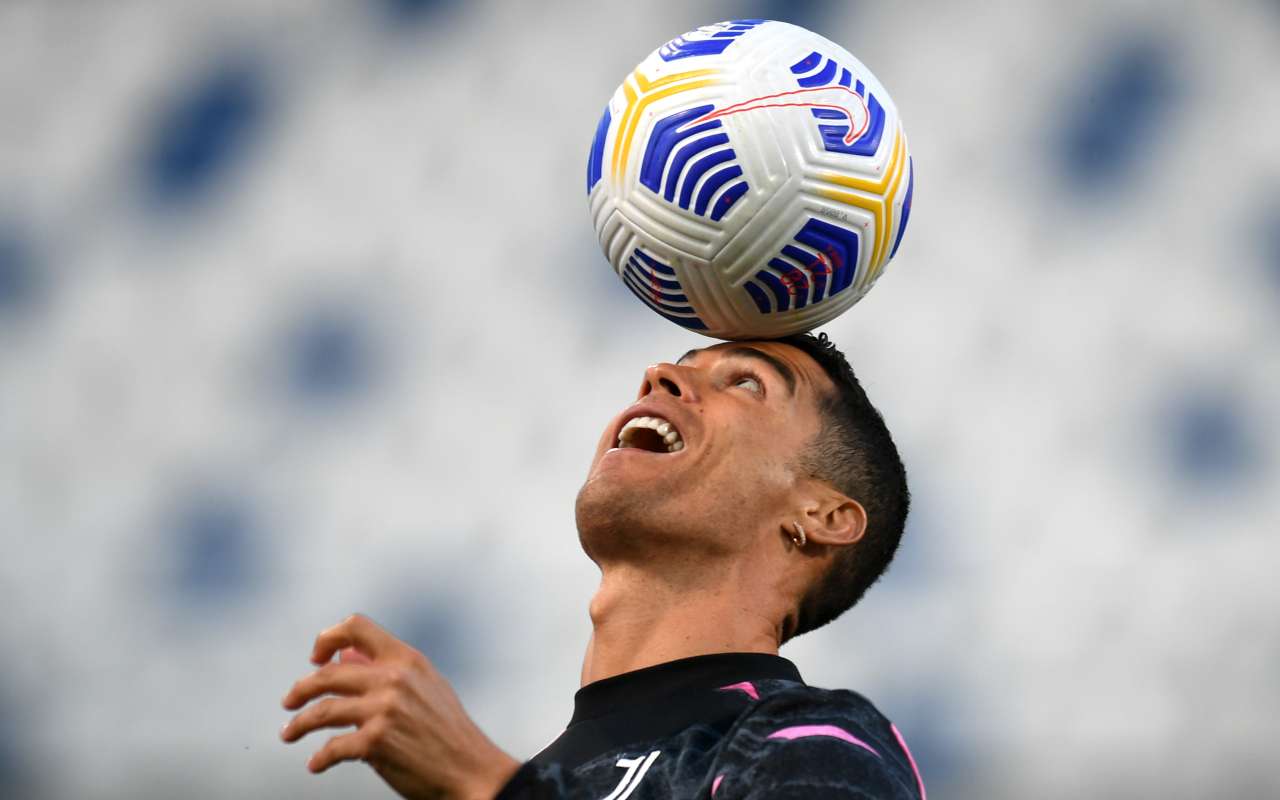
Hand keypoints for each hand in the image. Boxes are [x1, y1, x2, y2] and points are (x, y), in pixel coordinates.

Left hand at [281, 614, 520, 799]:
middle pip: (328, 674)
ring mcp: (383, 710)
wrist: (472, 769)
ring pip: (322, 710)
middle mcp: (393, 679)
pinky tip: (316, 764)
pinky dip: (319, 759)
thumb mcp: (427, 686)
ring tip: (289, 733)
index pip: (356, 628)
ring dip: (298, 724)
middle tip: (289, 701)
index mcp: (406, 659)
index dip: (328, 638)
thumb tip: (346, 657)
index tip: (316, 658)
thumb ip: (391, 669)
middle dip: (300, 689)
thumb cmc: (449, 731)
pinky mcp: (376, 742)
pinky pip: (332, 748)